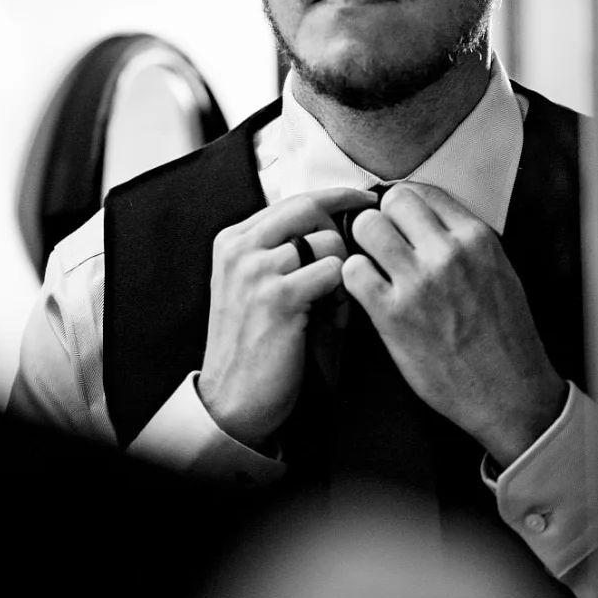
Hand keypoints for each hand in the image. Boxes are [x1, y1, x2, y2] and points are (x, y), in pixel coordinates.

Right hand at [199, 187, 377, 449]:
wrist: (233, 399)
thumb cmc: (254, 346)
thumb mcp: (254, 287)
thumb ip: (284, 253)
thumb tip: (340, 226)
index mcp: (233, 240)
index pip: (293, 200)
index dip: (335, 198)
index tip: (364, 201)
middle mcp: (241, 248)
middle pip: (310, 207)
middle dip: (345, 225)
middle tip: (364, 247)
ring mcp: (257, 270)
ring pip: (328, 240)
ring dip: (345, 268)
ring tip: (336, 301)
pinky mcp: (278, 297)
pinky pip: (334, 272)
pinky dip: (345, 293)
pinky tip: (335, 316)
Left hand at [341, 183, 566, 468]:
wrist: (509, 393)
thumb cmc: (503, 337)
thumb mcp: (498, 271)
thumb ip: (463, 240)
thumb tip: (425, 217)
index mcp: (477, 238)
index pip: (423, 191)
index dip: (405, 206)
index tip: (400, 223)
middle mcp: (448, 253)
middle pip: (391, 201)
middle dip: (383, 220)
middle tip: (383, 245)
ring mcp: (418, 282)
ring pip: (366, 227)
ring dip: (363, 245)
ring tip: (373, 267)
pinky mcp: (393, 315)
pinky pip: (352, 271)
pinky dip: (353, 278)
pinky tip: (367, 293)